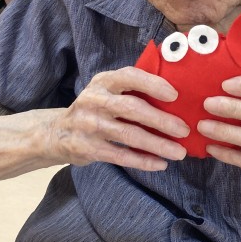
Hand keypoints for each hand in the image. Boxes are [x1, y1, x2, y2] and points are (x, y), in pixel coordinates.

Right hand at [47, 67, 188, 170]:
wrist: (56, 133)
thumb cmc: (94, 109)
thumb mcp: (105, 91)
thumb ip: (130, 90)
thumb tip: (174, 98)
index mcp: (103, 82)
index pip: (129, 77)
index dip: (152, 84)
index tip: (174, 95)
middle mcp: (94, 101)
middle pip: (132, 109)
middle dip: (161, 120)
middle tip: (184, 130)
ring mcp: (89, 125)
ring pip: (129, 135)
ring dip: (157, 144)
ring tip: (179, 152)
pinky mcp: (88, 148)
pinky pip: (120, 156)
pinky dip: (142, 161)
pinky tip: (160, 164)